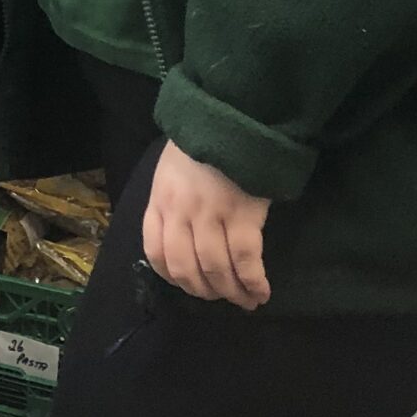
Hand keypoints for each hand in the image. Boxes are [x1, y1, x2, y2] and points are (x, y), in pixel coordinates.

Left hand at [142, 140, 271, 308]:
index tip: (189, 286)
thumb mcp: (171, 169)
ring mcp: (211, 213)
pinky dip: (253, 281)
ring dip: (232, 293)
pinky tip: (261, 291)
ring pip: (216, 269)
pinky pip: (246, 259)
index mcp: (161, 200)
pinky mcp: (243, 213)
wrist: (231, 115)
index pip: (155, 252)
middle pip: (186, 268)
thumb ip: (171, 202)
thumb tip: (180, 237)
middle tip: (221, 298)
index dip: (172, 277)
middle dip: (204, 291)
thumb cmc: (201, 141)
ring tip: (246, 300)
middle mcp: (181, 211)